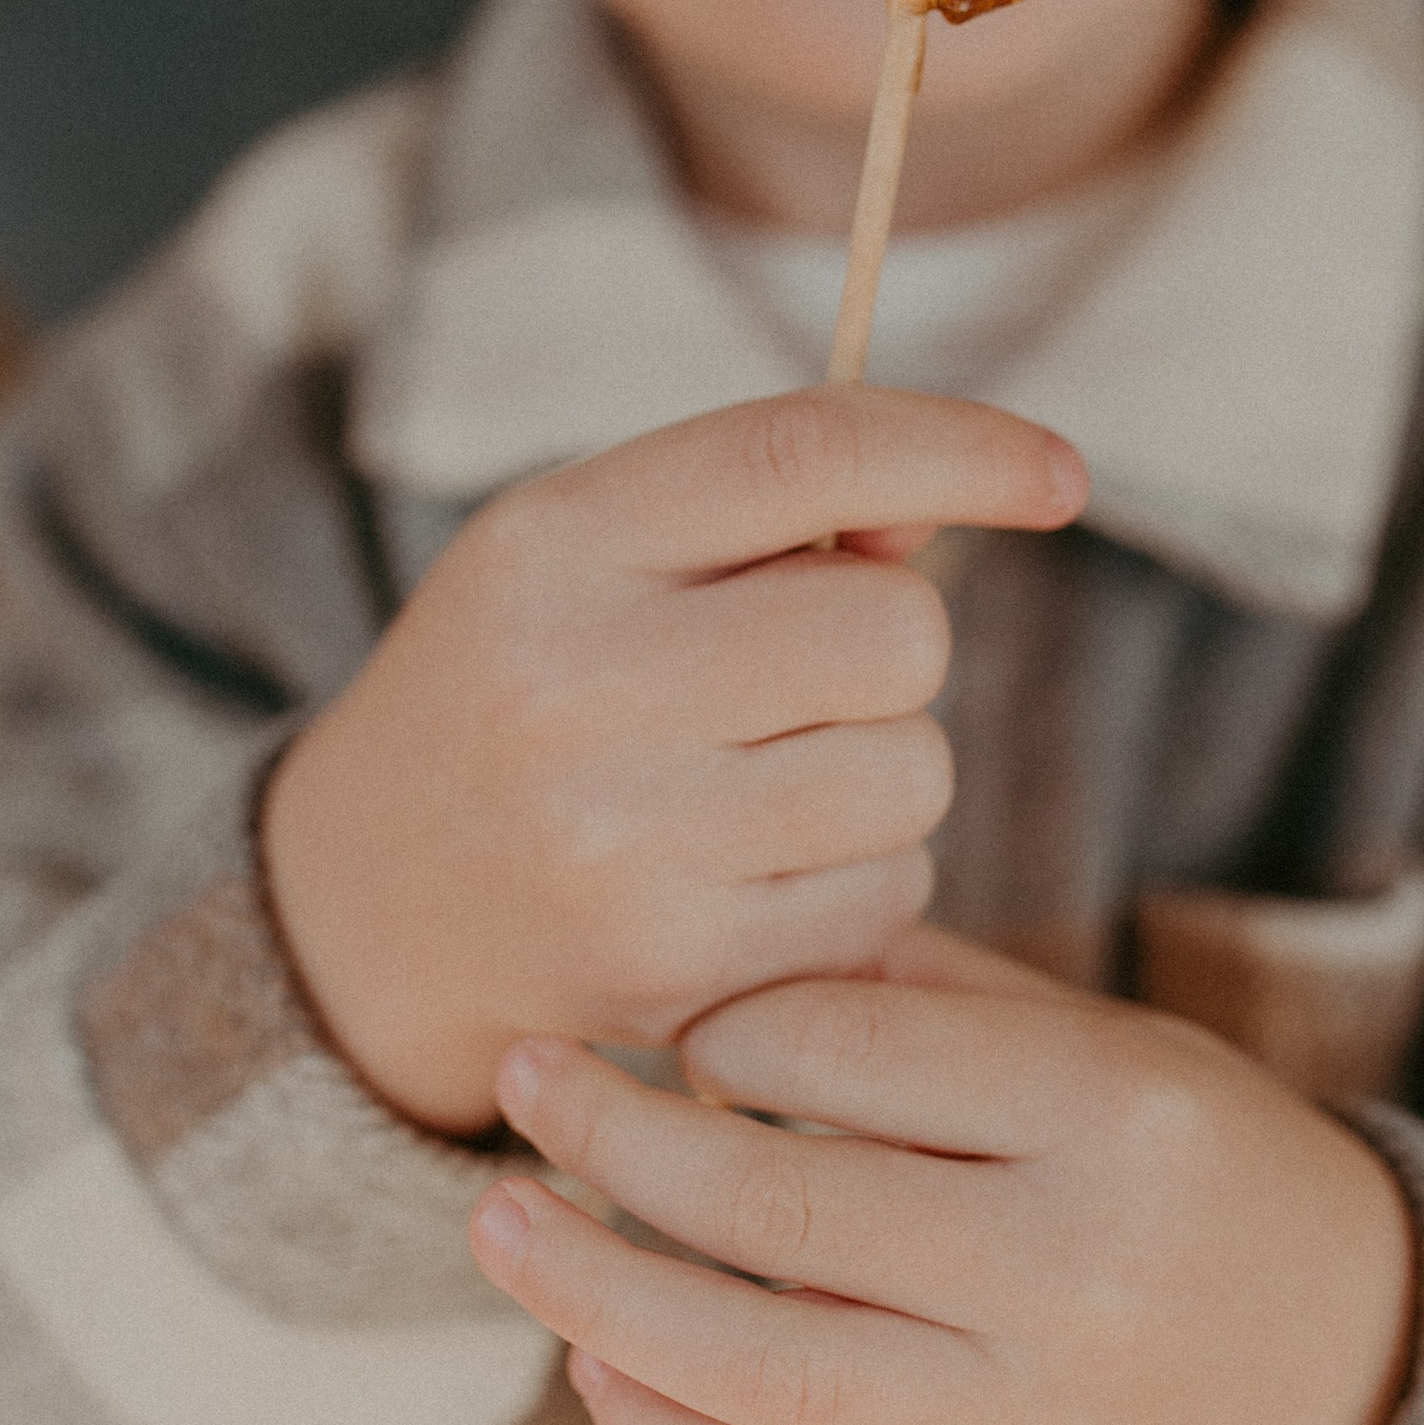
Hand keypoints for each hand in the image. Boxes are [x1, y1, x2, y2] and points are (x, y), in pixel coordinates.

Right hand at [261, 389, 1086, 1133]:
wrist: (361, 907)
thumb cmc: (523, 689)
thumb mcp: (590, 556)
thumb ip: (762, 513)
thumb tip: (952, 507)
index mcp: (556, 544)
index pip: (801, 453)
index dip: (959, 448)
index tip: (1062, 474)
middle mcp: (574, 686)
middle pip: (894, 631)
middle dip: (891, 649)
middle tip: (798, 678)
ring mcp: (623, 845)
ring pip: (912, 773)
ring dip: (882, 772)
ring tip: (758, 783)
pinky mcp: (676, 975)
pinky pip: (886, 898)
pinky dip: (854, 884)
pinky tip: (747, 878)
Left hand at [468, 929, 1419, 1424]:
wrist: (1346, 1359)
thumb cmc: (1195, 1159)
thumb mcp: (1103, 1038)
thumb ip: (924, 994)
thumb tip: (715, 954)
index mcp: (1111, 1112)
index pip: (856, 1048)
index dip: (727, 1019)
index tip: (666, 1013)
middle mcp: (1070, 1270)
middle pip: (784, 1207)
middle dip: (617, 1141)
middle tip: (522, 1079)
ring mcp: (1025, 1415)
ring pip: (760, 1369)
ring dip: (599, 1296)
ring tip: (502, 1224)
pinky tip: (593, 1368)